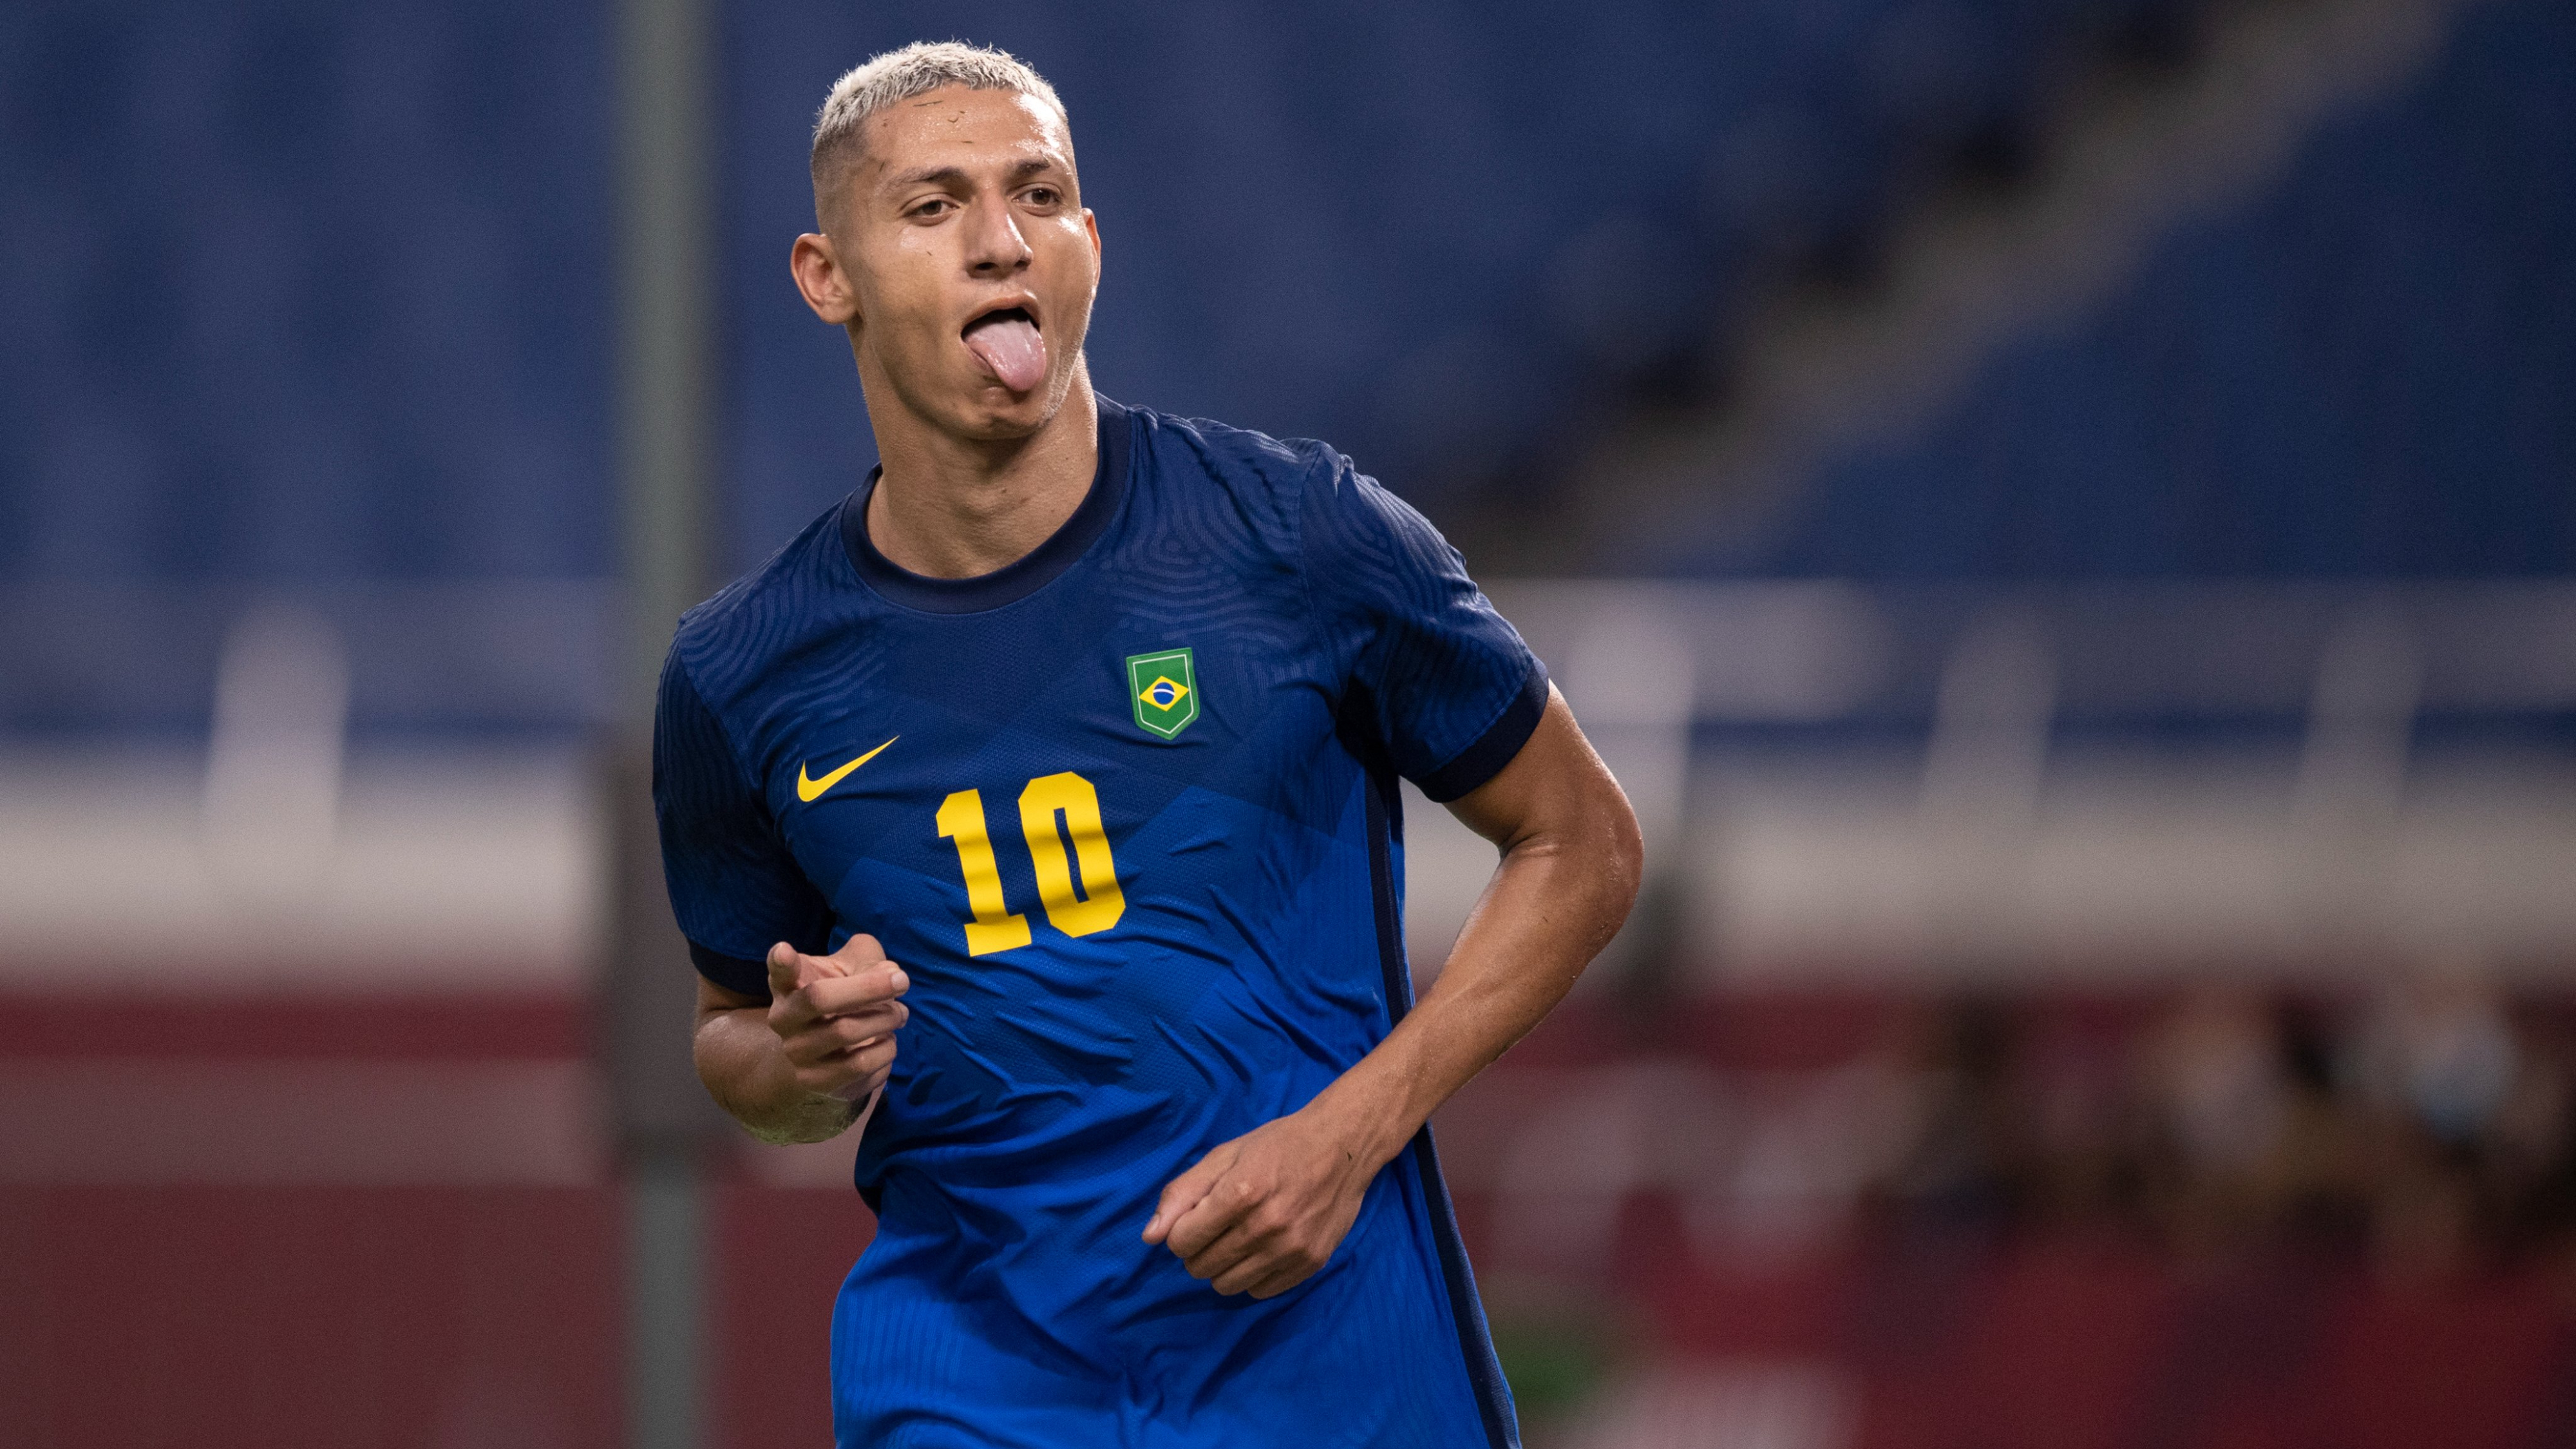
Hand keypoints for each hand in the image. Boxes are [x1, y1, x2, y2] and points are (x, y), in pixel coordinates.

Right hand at [764, 935, 908, 1102]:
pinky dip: (885, 1051)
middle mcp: (783, 1019)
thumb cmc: (842, 997)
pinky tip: (886, 1043)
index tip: (785, 951)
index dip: (781, 962)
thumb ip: (869, 960)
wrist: (826, 1053)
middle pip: (820, 998)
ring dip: (884, 1020)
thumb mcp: (850, 968)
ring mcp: (796, 1053)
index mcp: (788, 984)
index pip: (780, 970)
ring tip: (898, 1015)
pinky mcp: (815, 1082)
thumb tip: (892, 975)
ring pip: (845, 1033)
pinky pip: (860, 1066)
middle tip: (902, 982)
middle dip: (869, 987)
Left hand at [1141, 1108, 1379, 1298]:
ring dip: (1223, 1266)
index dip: (1181, 1231)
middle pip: (1201, 1267)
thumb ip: (1183, 1193)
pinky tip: (1263, 1248)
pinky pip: (1260, 1291)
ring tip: (1239, 1239)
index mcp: (1240, 1193)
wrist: (1343, 1146)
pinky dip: (1253, 1275)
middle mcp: (1266, 1226)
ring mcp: (1291, 1249)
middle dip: (1199, 1249)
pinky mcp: (1311, 1263)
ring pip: (1227, 1286)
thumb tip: (1150, 1237)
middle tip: (1219, 1226)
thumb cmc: (1278, 1146)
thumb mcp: (1225, 1156)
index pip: (1181, 1242)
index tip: (1197, 1217)